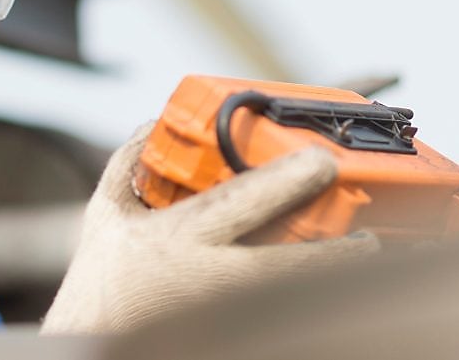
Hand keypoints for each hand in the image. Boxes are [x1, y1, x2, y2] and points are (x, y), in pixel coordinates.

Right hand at [40, 122, 379, 333]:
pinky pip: (280, 317)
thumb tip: (154, 122)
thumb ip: (127, 163)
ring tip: (366, 263)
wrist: (88, 343)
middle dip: (335, 250)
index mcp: (177, 237)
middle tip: (370, 235)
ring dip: (332, 280)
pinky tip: (332, 294)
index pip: (240, 202)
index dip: (287, 181)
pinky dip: (309, 303)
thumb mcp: (103, 213)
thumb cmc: (99, 282)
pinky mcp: (229, 333)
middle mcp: (207, 278)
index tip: (323, 162)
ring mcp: (221, 313)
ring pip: (293, 297)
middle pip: (287, 264)